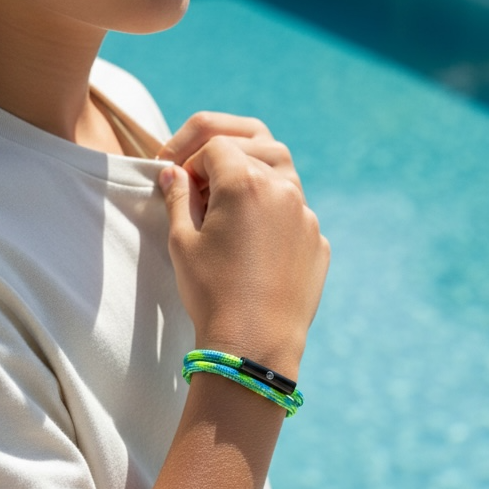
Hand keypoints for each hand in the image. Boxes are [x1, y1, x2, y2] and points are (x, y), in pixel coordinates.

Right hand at [158, 113, 329, 376]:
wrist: (255, 346)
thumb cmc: (212, 292)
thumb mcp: (182, 240)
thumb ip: (178, 196)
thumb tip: (172, 171)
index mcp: (245, 181)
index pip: (214, 144)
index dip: (189, 157)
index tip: (177, 184)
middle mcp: (281, 188)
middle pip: (253, 142)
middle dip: (222, 150)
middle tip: (200, 174)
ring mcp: (305, 213)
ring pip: (281, 168)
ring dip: (254, 169)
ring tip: (229, 192)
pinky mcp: (317, 239)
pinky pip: (294, 208)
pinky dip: (272, 206)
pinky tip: (251, 232)